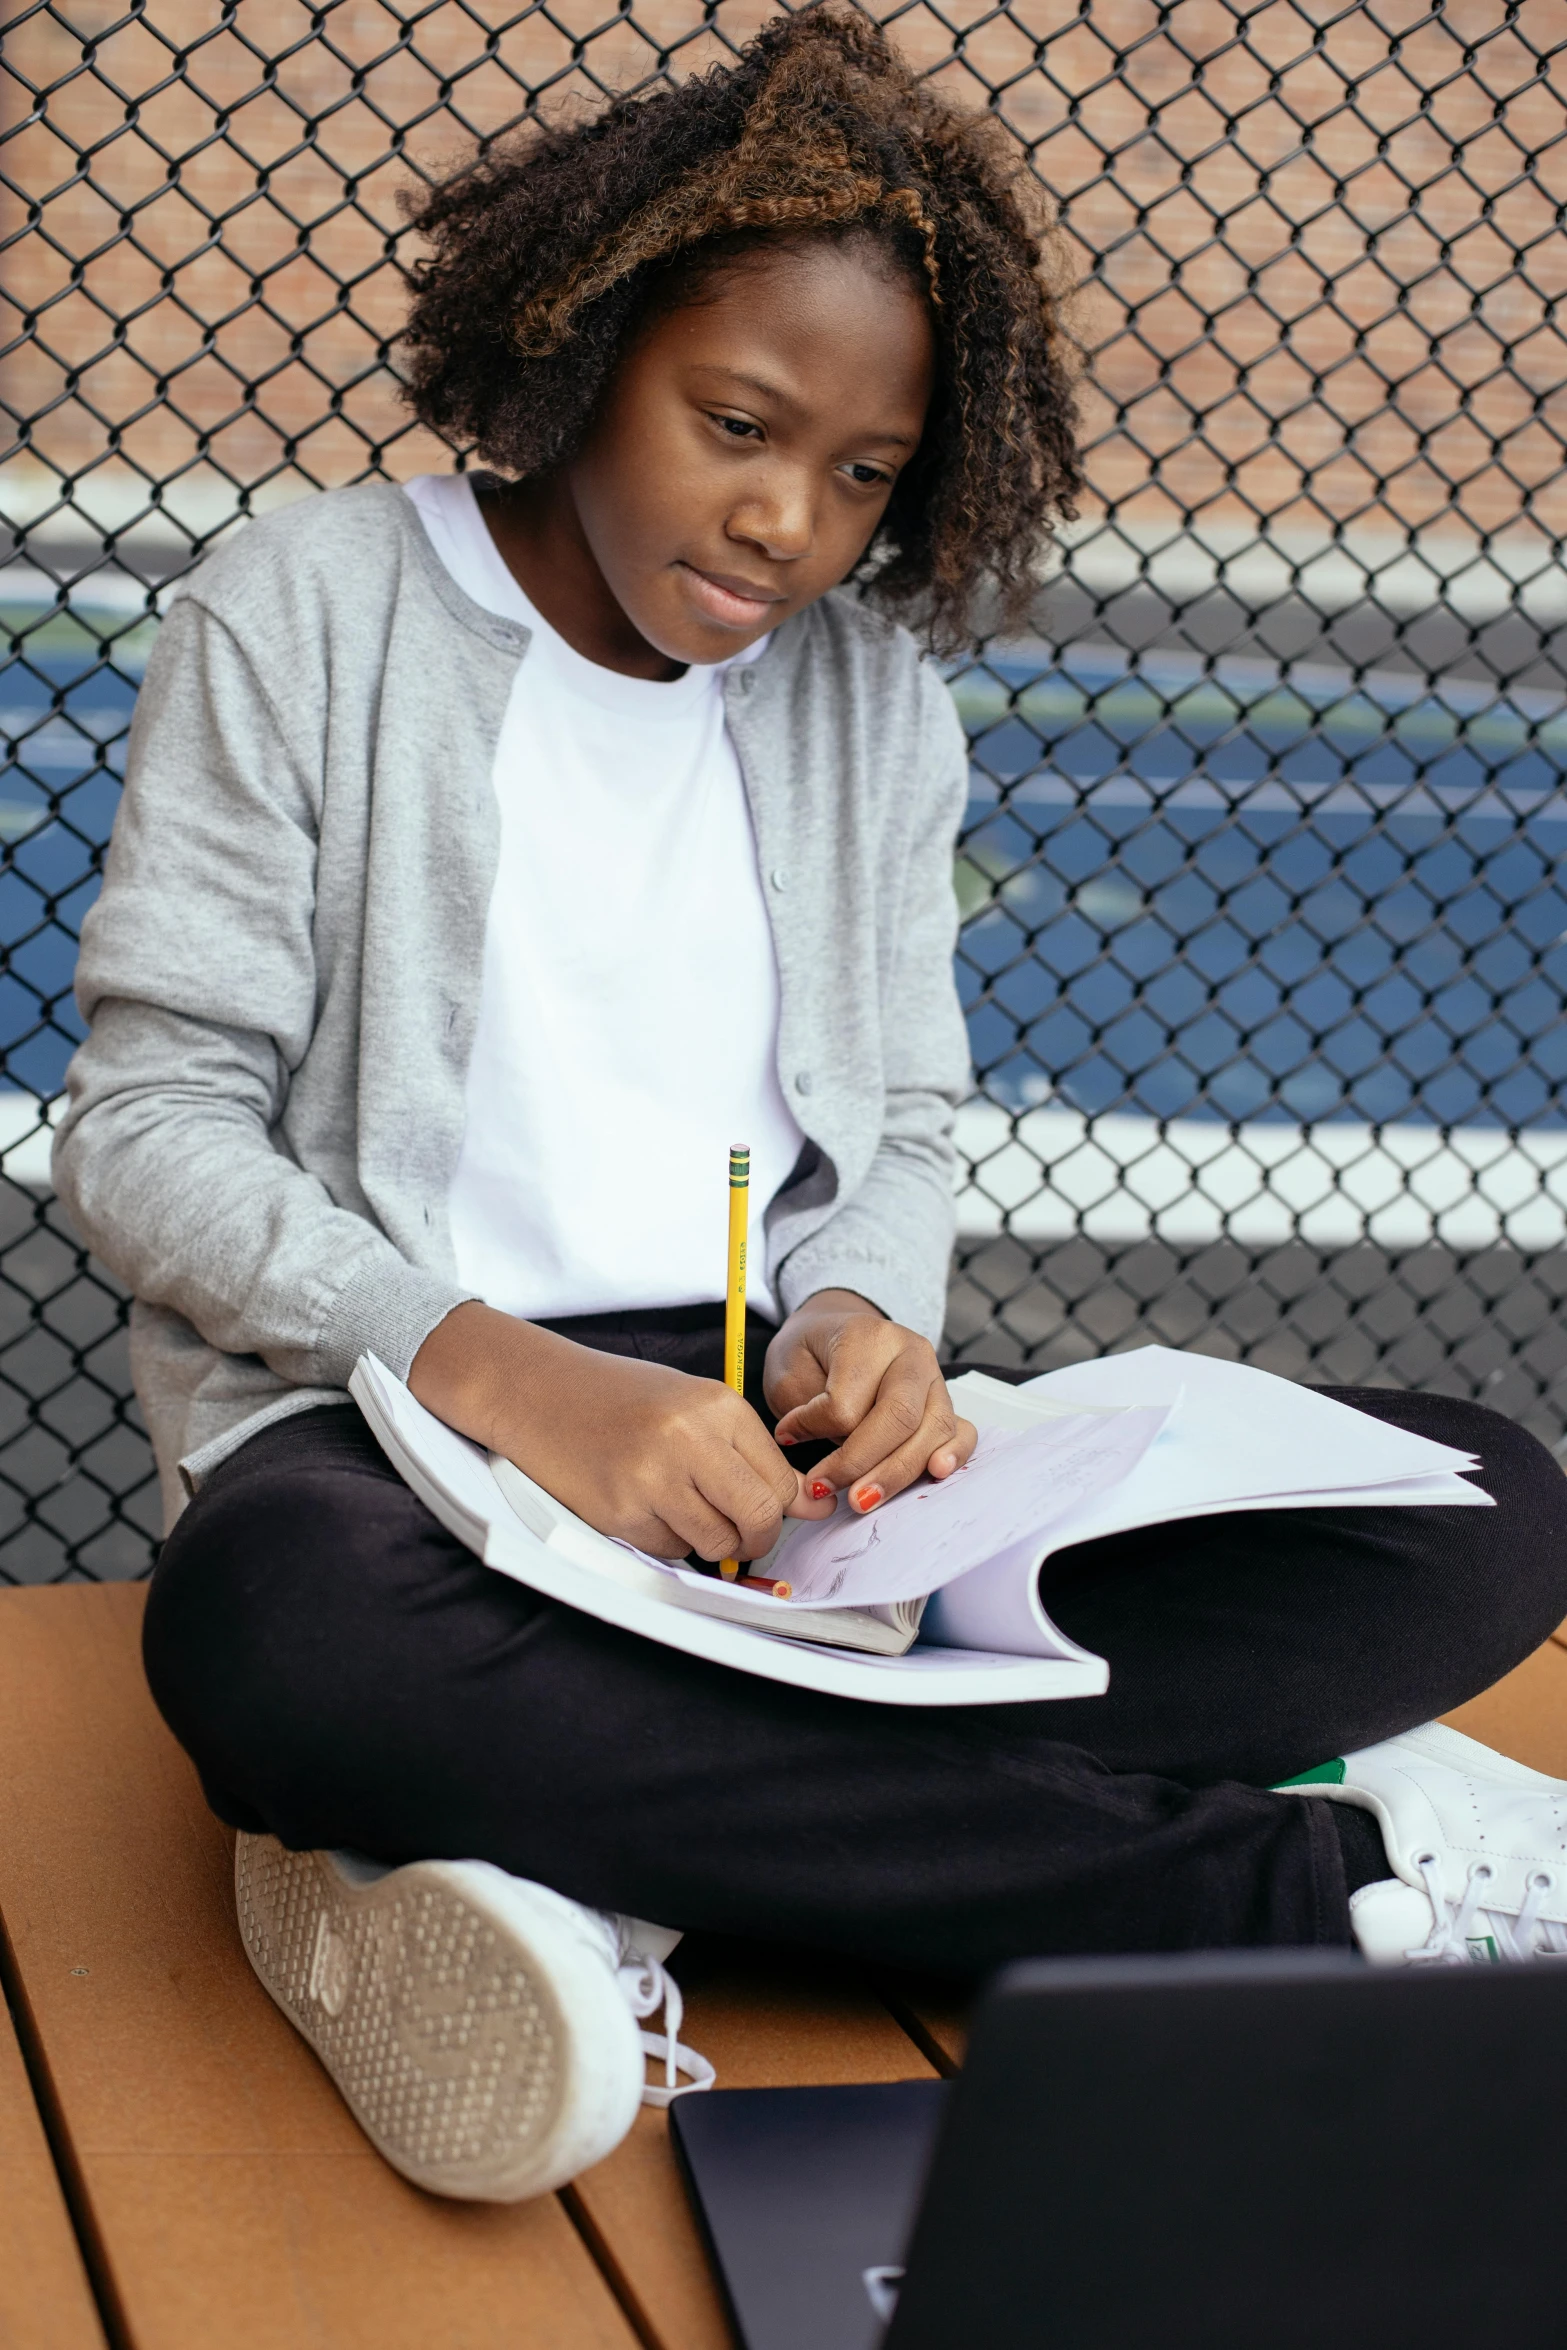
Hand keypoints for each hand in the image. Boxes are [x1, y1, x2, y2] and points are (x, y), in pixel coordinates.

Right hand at [409, 1302, 835, 1560]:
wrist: (538, 1392)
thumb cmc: (618, 1398)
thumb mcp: (692, 1406)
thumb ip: (748, 1453)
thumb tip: (810, 1504)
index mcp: (717, 1406)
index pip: (781, 1481)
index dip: (783, 1509)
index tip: (771, 1514)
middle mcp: (690, 1439)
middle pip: (760, 1517)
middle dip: (757, 1537)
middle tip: (740, 1533)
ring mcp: (654, 1478)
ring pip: (717, 1544)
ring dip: (710, 1543)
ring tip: (683, 1511)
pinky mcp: (621, 1511)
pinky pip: (671, 1549)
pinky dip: (668, 1541)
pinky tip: (645, 1507)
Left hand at [763, 1289, 976, 1512]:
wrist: (836, 1332)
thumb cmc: (811, 1353)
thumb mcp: (788, 1368)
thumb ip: (802, 1407)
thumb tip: (805, 1444)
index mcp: (868, 1337)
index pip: (847, 1401)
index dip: (815, 1429)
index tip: (787, 1436)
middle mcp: (911, 1354)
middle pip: (899, 1417)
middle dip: (861, 1463)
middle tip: (826, 1488)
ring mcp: (934, 1379)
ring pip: (931, 1430)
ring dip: (896, 1473)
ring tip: (862, 1499)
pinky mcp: (945, 1403)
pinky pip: (961, 1431)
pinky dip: (954, 1455)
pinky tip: (936, 1472)